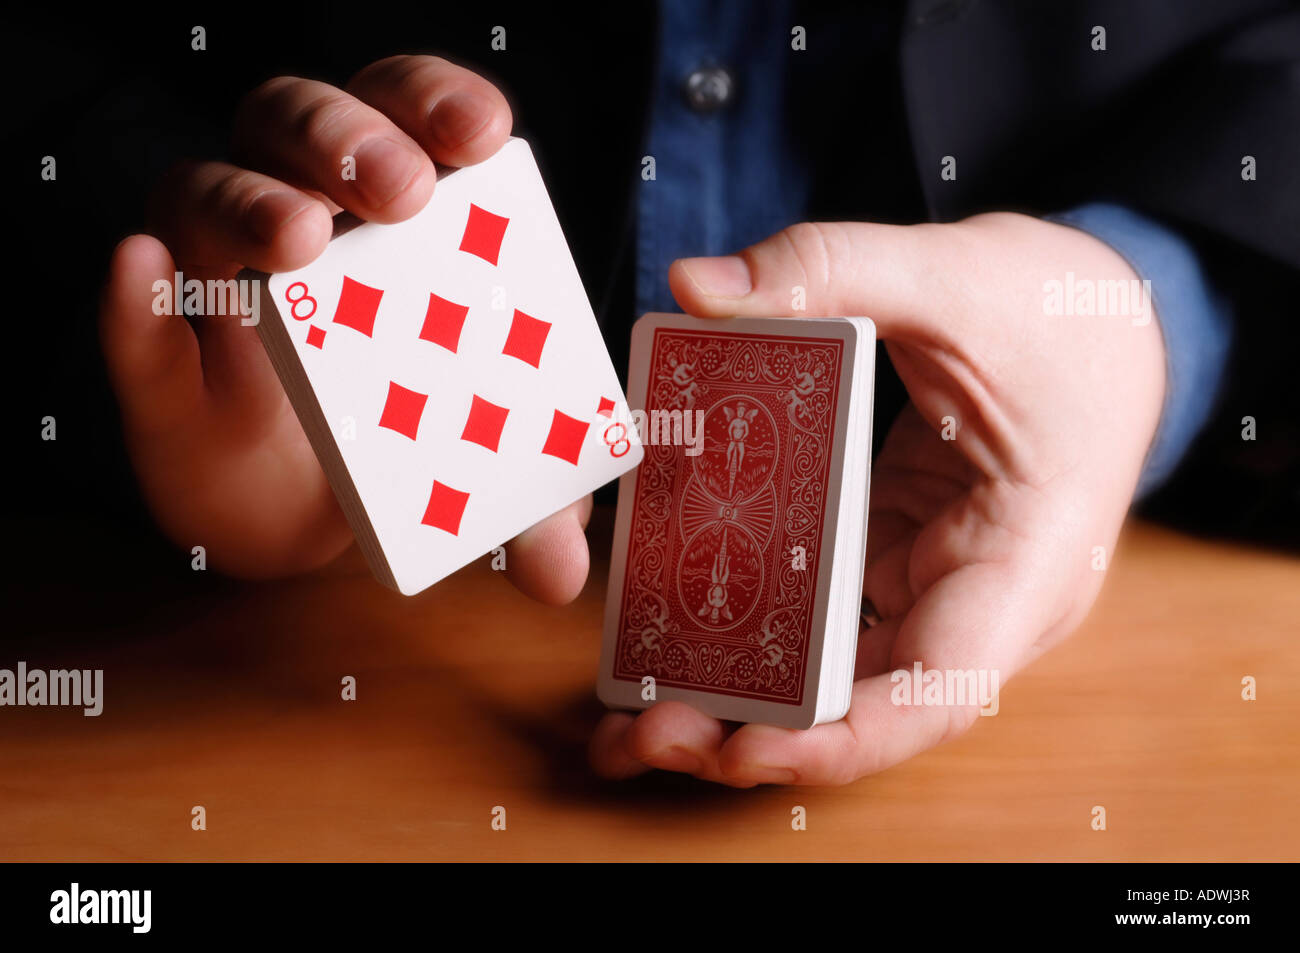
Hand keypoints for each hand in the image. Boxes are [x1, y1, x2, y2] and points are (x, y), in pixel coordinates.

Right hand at [100, 56, 590, 602]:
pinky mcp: (160, 362)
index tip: (484, 132)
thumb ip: (525, 505)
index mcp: (386, 210)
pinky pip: (136, 321)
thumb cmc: (396, 442)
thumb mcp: (472, 463)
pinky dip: (134, 299)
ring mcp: (214, 280)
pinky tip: (144, 272)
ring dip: (248, 204)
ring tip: (295, 237)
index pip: (401, 111)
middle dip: (347, 141)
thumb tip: (567, 576)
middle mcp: (292, 214)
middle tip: (402, 192)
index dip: (433, 102)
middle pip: (297, 127)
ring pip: (199, 194)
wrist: (294, 514)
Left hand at [590, 213, 1165, 784]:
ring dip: (743, 696)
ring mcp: (936, 586)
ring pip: (837, 675)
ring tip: (639, 709)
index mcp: (1027, 561)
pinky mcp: (896, 559)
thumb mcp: (953, 274)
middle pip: (868, 703)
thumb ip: (829, 268)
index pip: (942, 689)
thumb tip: (696, 286)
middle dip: (758, 729)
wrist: (1104, 316)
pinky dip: (753, 634)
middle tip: (647, 728)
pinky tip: (675, 631)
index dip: (844, 738)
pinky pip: (822, 618)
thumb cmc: (1061, 312)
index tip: (745, 750)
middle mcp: (981, 601)